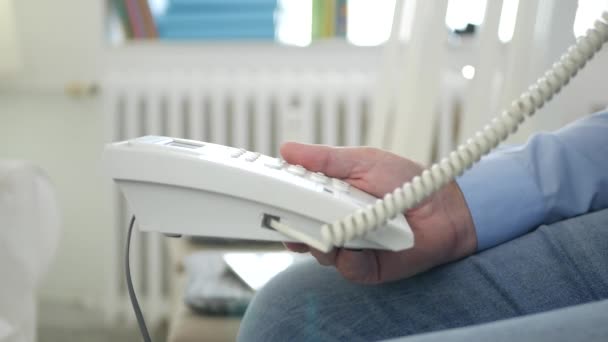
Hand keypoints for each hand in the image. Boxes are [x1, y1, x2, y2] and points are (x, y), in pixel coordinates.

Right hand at [281, 142, 476, 283]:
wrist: (446, 207)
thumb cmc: (405, 179)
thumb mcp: (361, 160)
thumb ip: (323, 160)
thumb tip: (287, 150)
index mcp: (329, 197)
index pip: (295, 203)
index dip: (279, 203)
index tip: (265, 198)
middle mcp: (336, 223)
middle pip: (301, 231)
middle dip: (291, 226)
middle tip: (287, 218)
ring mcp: (350, 247)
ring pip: (320, 251)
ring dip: (324, 240)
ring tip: (334, 226)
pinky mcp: (368, 268)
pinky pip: (348, 268)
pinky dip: (350, 258)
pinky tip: (358, 246)